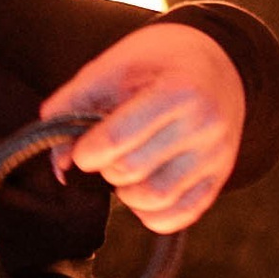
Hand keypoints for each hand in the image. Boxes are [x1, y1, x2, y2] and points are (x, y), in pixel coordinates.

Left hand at [44, 22, 246, 234]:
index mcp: (178, 91)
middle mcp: (204, 126)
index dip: (87, 151)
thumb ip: (74, 103)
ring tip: (126, 169)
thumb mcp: (114, 65)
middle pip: (132, 172)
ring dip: (126, 194)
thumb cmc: (158, 60)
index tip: (85, 148)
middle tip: (108, 153)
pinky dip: (151, 214)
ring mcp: (216, 156)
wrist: (218, 62)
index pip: (118, 140)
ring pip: (155, 200)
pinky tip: (143, 189)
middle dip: (106, 168)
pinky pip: (180, 216)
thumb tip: (59, 162)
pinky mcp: (218, 179)